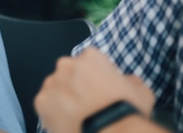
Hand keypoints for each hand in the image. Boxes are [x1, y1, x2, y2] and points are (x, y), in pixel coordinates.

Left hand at [34, 48, 154, 132]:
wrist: (111, 132)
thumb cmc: (127, 111)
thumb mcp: (141, 91)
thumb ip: (130, 80)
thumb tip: (127, 80)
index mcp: (90, 57)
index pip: (88, 62)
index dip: (94, 78)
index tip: (99, 90)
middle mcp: (66, 64)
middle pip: (69, 73)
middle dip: (76, 86)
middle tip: (87, 105)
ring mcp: (52, 82)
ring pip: (55, 89)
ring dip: (63, 98)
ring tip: (78, 116)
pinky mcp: (41, 101)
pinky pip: (46, 105)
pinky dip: (53, 113)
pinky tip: (68, 122)